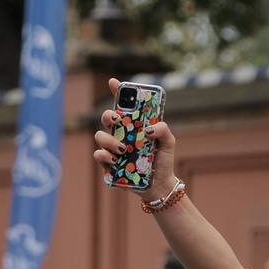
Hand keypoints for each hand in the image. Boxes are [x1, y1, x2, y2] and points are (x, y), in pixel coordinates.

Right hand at [93, 78, 177, 195]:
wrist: (159, 185)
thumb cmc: (162, 161)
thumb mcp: (168, 143)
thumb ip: (164, 130)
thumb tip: (149, 128)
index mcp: (133, 125)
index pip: (123, 105)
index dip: (117, 91)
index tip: (114, 82)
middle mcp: (120, 134)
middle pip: (107, 118)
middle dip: (108, 115)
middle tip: (117, 119)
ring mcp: (112, 149)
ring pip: (100, 136)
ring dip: (108, 140)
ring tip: (122, 148)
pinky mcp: (108, 165)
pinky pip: (99, 155)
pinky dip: (104, 156)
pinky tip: (114, 160)